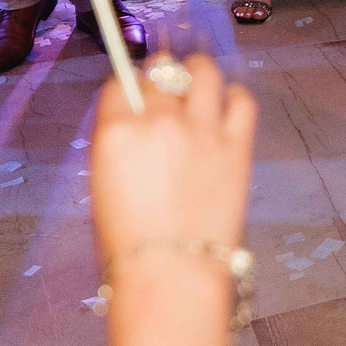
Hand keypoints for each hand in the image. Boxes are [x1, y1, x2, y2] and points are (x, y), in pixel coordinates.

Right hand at [89, 53, 256, 266]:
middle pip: (162, 71)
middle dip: (163, 79)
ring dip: (199, 72)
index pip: (121, 83)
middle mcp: (160, 121)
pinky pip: (242, 100)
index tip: (138, 93)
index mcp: (117, 131)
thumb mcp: (104, 183)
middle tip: (169, 92)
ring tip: (200, 82)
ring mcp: (202, 130)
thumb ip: (121, 142)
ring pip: (204, 72)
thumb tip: (136, 122)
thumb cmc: (128, 242)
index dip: (130, 86)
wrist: (171, 274)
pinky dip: (234, 97)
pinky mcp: (237, 146)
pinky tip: (228, 107)